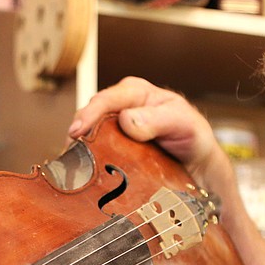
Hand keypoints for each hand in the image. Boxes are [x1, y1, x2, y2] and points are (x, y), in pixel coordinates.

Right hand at [68, 76, 226, 187]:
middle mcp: (120, 108)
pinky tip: (81, 172)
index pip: (107, 99)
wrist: (196, 162)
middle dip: (77, 133)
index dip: (89, 114)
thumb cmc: (192, 135)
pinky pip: (95, 151)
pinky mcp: (113, 148)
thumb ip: (157, 119)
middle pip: (91, 116)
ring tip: (71, 164)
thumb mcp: (182, 122)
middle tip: (69, 153)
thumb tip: (127, 120)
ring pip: (89, 135)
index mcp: (135, 93)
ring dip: (79, 149)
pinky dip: (87, 160)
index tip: (77, 131)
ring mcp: (114, 129)